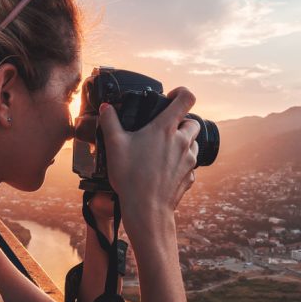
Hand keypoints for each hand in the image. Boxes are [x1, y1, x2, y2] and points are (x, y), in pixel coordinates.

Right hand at [98, 87, 199, 227]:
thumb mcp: (114, 145)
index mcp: (166, 128)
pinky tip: (164, 169)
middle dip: (181, 121)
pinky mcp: (190, 177)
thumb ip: (110, 121)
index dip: (181, 92)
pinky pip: (190, 164)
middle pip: (193, 122)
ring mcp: (189, 160)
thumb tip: (106, 108)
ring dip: (183, 142)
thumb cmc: (130, 176)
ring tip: (163, 150)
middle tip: (163, 129)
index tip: (171, 96)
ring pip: (194, 143)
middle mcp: (182, 142)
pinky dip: (181, 162)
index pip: (187, 99)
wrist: (146, 209)